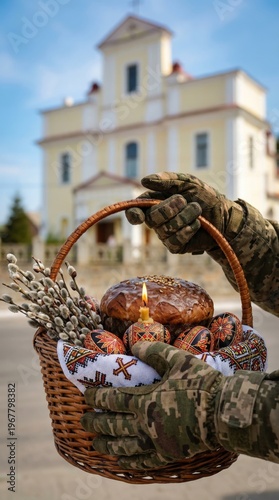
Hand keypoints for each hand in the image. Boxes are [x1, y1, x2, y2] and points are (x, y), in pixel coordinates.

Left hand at [80, 341, 223, 469]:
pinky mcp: (168, 454)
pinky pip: (144, 462)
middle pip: (112, 424)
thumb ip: (154, 351)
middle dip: (95, 422)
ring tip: (95, 443)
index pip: (112, 399)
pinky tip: (121, 463)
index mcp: (145, 400)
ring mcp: (155, 441)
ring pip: (123, 446)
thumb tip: (134, 345)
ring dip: (107, 444)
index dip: (97, 396)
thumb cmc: (200, 383)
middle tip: (83, 420)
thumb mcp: (177, 360)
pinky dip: (130, 463)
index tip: (87, 394)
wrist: (222, 412)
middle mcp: (145, 423)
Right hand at [126, 172, 243, 252]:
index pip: (135, 210)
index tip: (138, 216)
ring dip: (185, 217)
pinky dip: (188, 230)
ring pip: (165, 229)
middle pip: (151, 218)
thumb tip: (144, 180)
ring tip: (197, 211)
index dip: (133, 214)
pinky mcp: (175, 246)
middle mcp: (156, 220)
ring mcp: (164, 234)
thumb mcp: (187, 182)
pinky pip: (174, 241)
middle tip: (184, 201)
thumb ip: (166, 180)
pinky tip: (197, 225)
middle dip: (169, 208)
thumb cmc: (204, 197)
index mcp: (154, 202)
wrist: (224, 216)